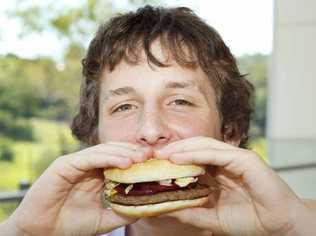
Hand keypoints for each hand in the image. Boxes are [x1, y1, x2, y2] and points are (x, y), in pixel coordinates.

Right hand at [6, 142, 151, 235]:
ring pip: (104, 151)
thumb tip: (145, 207)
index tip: (155, 163)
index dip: (137, 159)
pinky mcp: (66, 164)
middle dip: (134, 152)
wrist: (42, 233)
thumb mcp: (104, 219)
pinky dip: (108, 157)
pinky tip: (125, 162)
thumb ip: (122, 211)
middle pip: (115, 151)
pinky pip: (90, 157)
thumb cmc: (70, 225)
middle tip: (152, 156)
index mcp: (97, 175)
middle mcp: (89, 166)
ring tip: (141, 158)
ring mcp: (77, 163)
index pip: (120, 160)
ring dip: (124, 152)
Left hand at [156, 136, 314, 235]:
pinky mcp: (244, 159)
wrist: (277, 226)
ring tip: (163, 154)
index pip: (191, 158)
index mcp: (217, 172)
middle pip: (194, 147)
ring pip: (203, 145)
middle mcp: (224, 161)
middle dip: (173, 150)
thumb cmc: (249, 221)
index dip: (172, 159)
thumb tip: (166, 208)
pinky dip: (196, 153)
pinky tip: (178, 158)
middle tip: (153, 155)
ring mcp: (234, 157)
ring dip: (181, 148)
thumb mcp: (212, 218)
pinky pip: (216, 152)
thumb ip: (191, 212)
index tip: (153, 163)